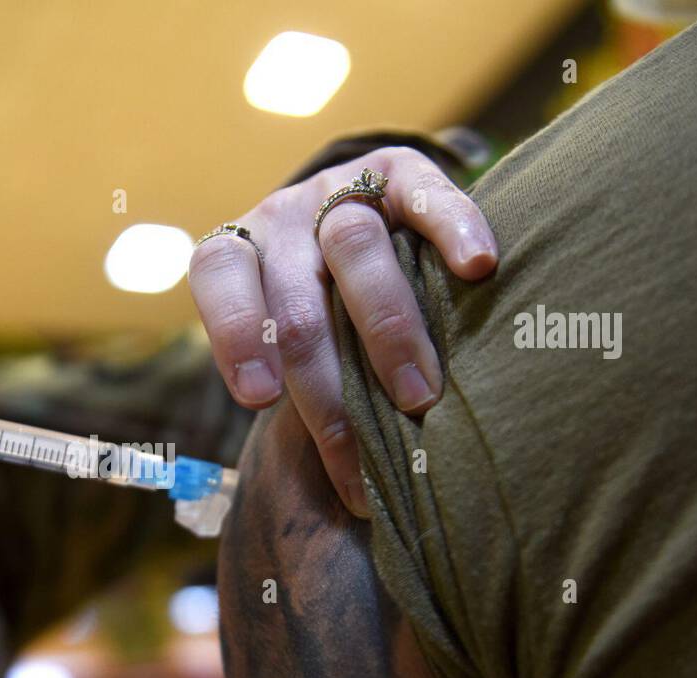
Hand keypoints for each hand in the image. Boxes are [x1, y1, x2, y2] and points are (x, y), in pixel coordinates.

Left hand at [188, 145, 496, 516]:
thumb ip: (290, 383)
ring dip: (388, 331)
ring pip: (353, 247)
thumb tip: (334, 489)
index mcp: (236, 254)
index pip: (218, 279)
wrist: (356, 225)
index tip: (259, 399)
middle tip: (369, 453)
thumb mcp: (284, 343)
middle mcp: (279, 217)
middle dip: (330, 385)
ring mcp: (338, 189)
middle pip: (295, 299)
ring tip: (420, 398)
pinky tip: (477, 266)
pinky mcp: (400, 169)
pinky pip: (424, 191)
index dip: (235, 334)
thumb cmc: (317, 316)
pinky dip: (452, 226)